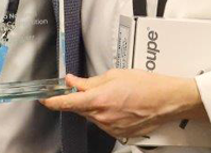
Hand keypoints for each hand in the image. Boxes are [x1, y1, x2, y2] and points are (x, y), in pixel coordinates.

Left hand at [41, 70, 204, 138]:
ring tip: (114, 95)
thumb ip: (89, 81)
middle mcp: (101, 117)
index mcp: (98, 99)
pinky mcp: (118, 134)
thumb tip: (73, 81)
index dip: (52, 101)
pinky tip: (119, 105)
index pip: (67, 103)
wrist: (166, 100)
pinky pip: (103, 123)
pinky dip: (106, 114)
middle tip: (91, 87)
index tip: (45, 99)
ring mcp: (109, 127)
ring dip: (95, 106)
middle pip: (79, 109)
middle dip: (80, 98)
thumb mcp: (114, 75)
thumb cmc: (145, 85)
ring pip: (92, 116)